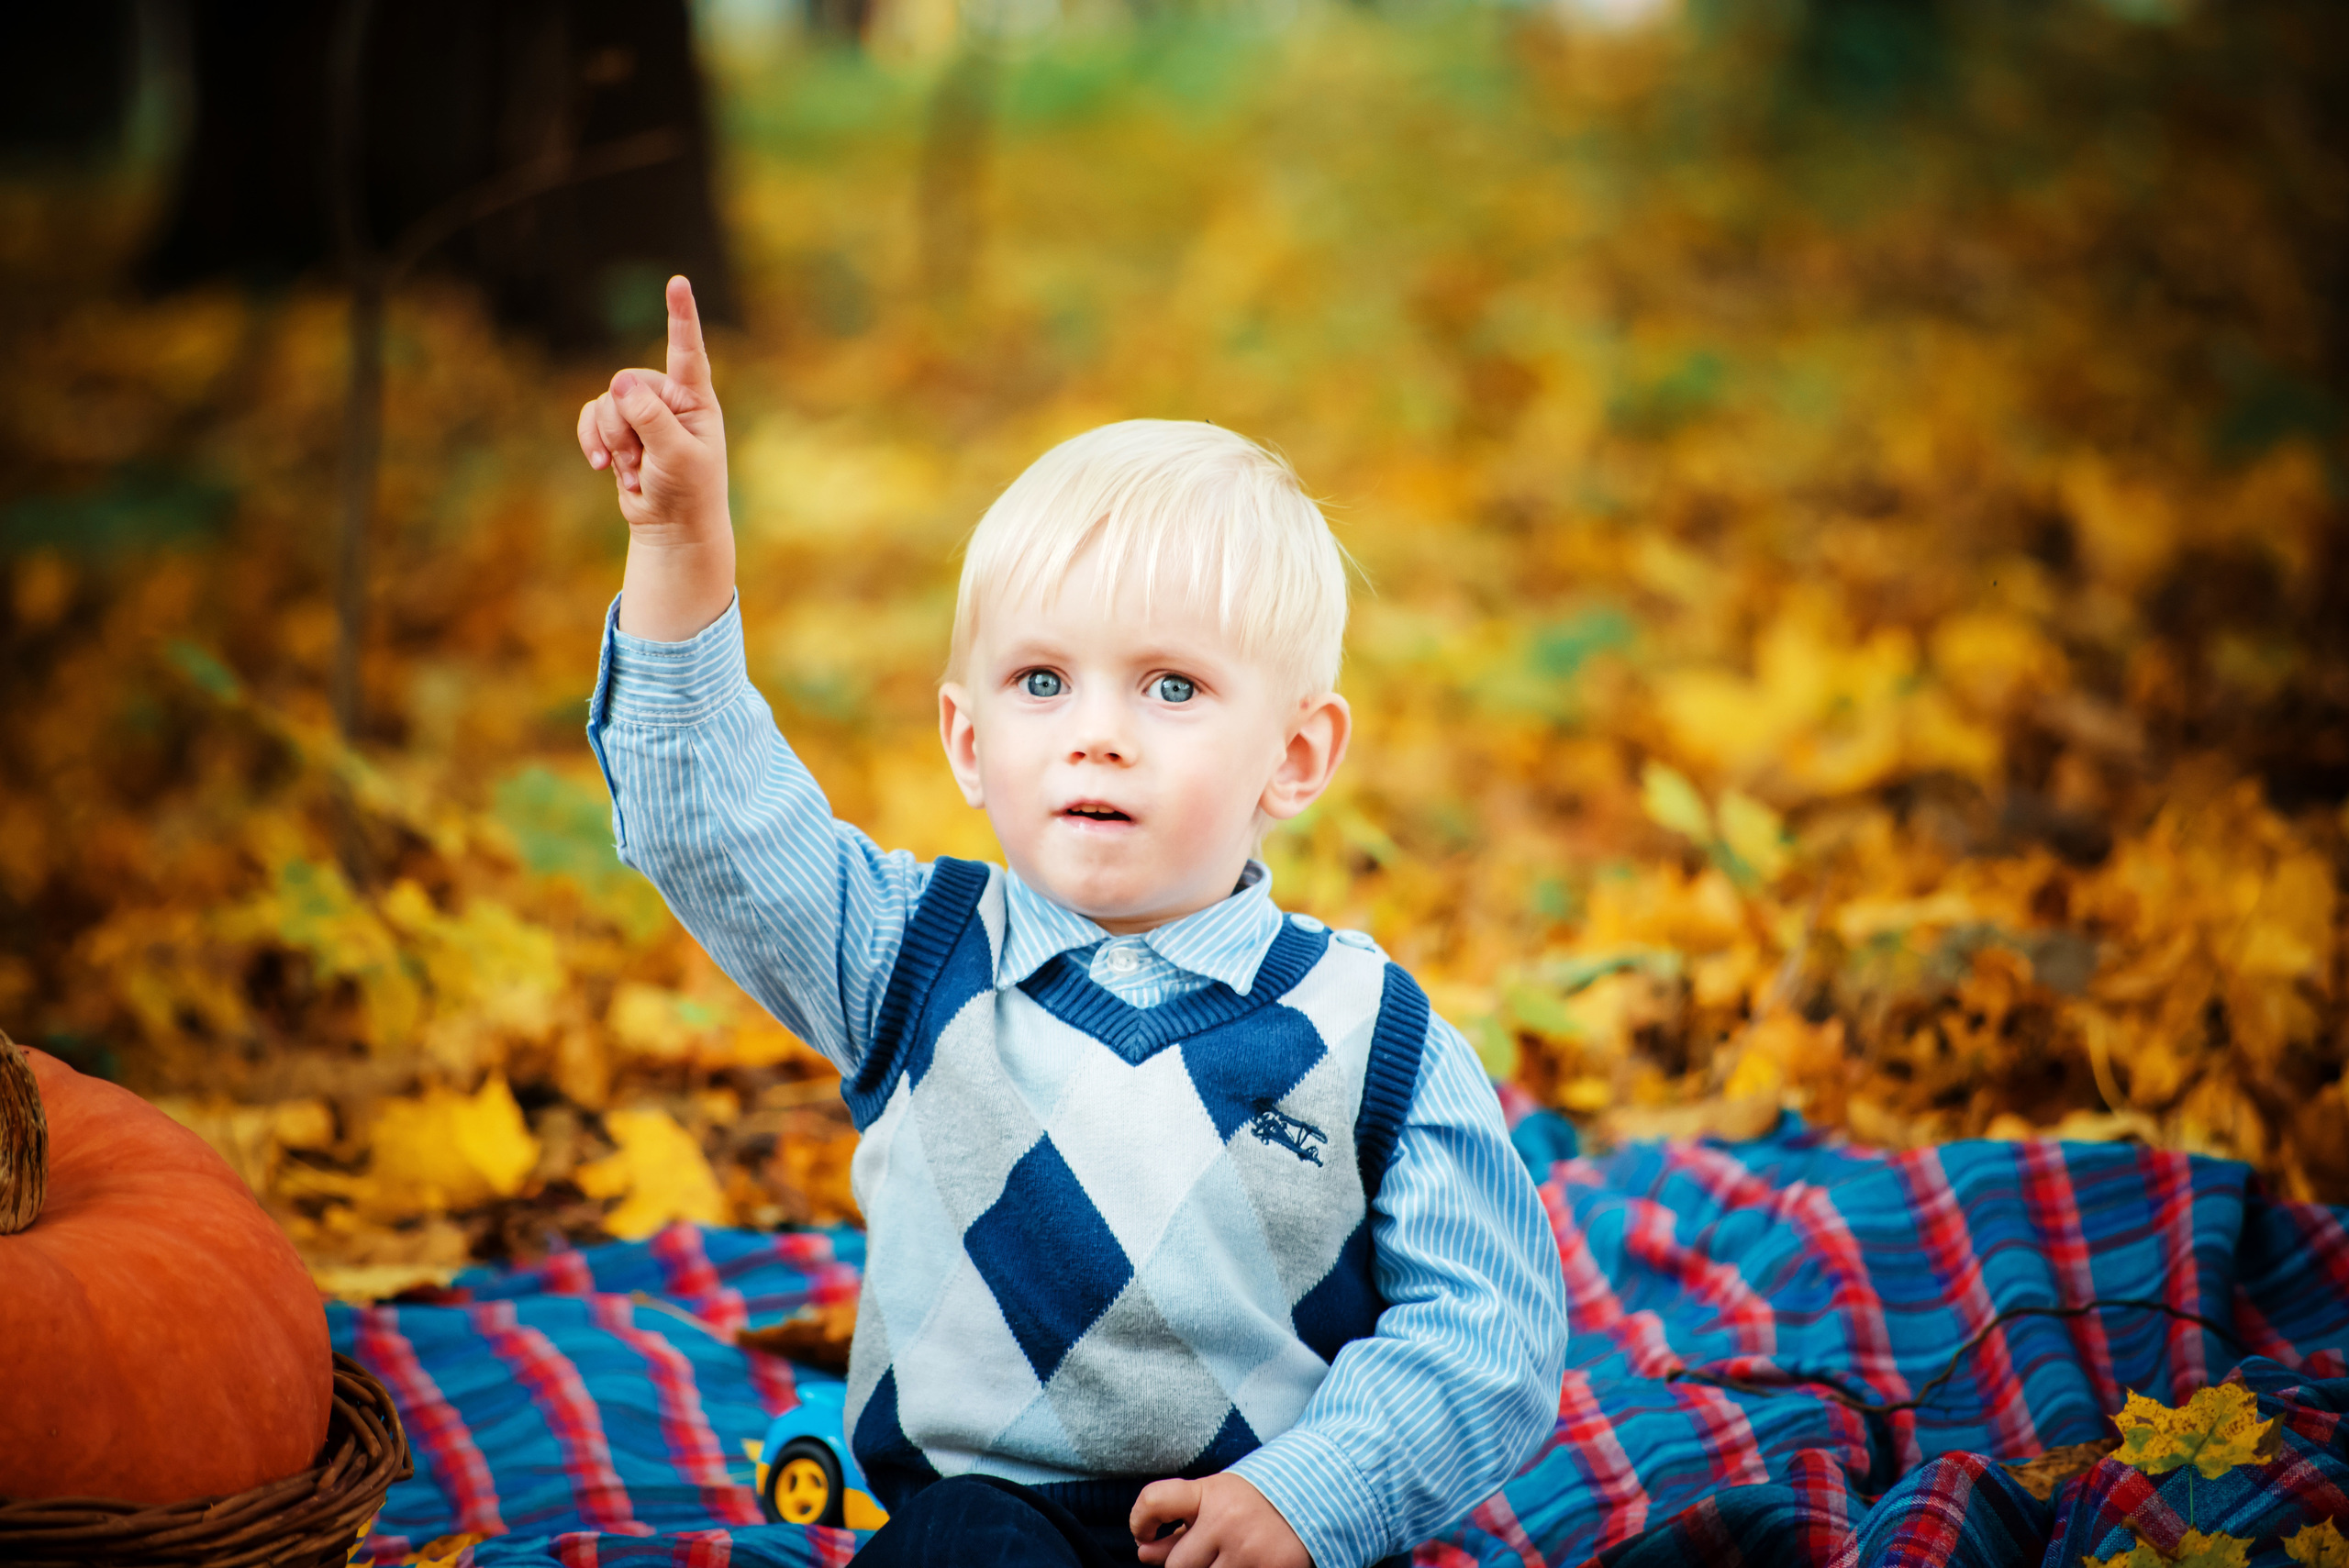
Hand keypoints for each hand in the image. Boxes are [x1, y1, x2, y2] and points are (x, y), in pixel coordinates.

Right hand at [577, 275, 736, 640]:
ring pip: (606, 403)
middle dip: (626, 427)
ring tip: (636, 471)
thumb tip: (620, 384)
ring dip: (614, 443)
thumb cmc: (688, 493)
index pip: (687, 351)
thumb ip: (651, 418)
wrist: (672, 528)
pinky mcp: (619, 430)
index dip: (680, 316)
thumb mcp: (677, 456)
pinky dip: (593, 442)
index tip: (678, 282)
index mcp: (696, 400)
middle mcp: (670, 399)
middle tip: (645, 463)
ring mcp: (642, 413)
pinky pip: (591, 417)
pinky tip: (602, 468)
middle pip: (627, 384)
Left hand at [1131, 1473, 1311, 1567]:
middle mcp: (1228, 1522)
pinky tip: (1246, 1566)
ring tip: (1230, 1559)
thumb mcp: (1218, 1498)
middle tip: (1207, 1554)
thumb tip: (1144, 1553)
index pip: (1155, 1501)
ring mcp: (1251, 1553)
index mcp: (1211, 1493)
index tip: (1144, 1533)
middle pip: (1175, 1566)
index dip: (1140, 1520)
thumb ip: (1181, 1525)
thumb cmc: (1257, 1501)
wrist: (1321, 1495)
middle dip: (1185, 1564)